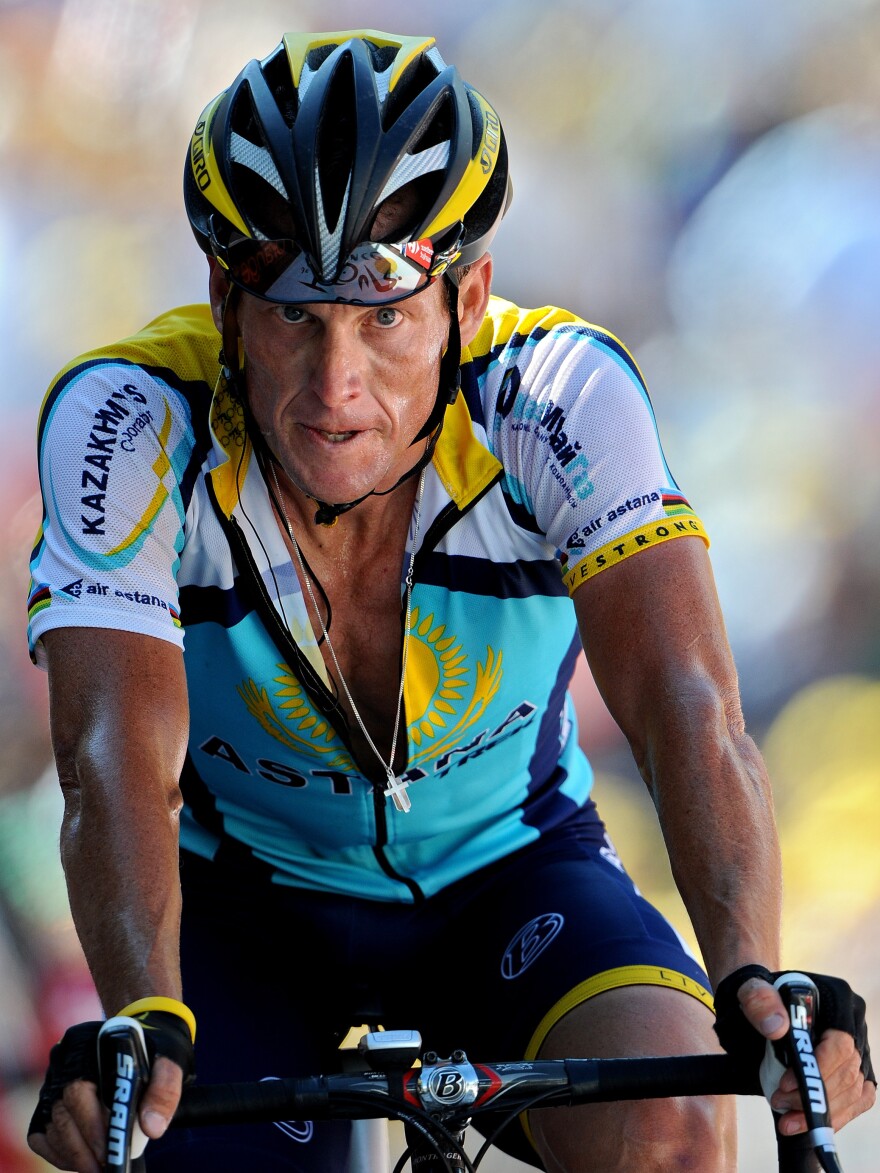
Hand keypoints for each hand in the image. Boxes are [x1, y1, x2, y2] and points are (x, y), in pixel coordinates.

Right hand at [28, 1009, 193, 1171]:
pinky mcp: (48, 1103)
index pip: (80, 1090)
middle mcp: (64, 1062)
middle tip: (105, 1167)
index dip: (91, 1125)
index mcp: (90, 1046)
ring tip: (97, 1168)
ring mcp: (53, 1083)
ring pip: (50, 1126)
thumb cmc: (154, 1055)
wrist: (143, 1044)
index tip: (110, 1151)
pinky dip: (58, 1153)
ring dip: (73, 1155)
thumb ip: (164, 1091)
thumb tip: (152, 1129)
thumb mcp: (169, 1064)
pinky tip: (81, 1161)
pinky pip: (42, 1134)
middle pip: (63, 1112)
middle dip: (83, 1148)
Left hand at [714, 966, 875, 1137]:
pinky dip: (838, 1115)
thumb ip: (759, 1001)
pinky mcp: (852, 1070)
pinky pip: (858, 1099)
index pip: (839, 1045)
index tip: (783, 1084)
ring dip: (822, 1113)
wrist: (759, 1002)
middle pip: (846, 1073)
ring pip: (853, 1091)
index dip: (817, 1069)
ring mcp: (856, 1050)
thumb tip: (777, 1027)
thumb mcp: (750, 988)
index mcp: (837, 1000)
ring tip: (787, 1119)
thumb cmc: (758, 993)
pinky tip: (812, 1122)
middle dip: (812, 1096)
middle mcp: (853, 1025)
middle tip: (778, 1102)